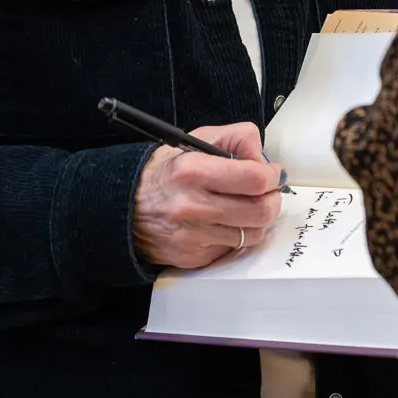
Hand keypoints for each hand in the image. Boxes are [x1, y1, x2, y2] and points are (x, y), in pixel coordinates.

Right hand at [131, 123, 284, 269]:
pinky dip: (235, 235)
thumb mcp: (196, 140)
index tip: (273, 174)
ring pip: (253, 234)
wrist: (125, 206)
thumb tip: (264, 160)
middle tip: (267, 192)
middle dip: (272, 199)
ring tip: (246, 206)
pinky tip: (223, 222)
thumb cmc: (165, 172)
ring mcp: (193, 236)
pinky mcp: (193, 258)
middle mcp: (192, 206)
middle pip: (260, 211)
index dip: (272, 176)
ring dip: (257, 219)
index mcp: (193, 171)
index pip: (254, 179)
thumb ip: (236, 138)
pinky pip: (232, 249)